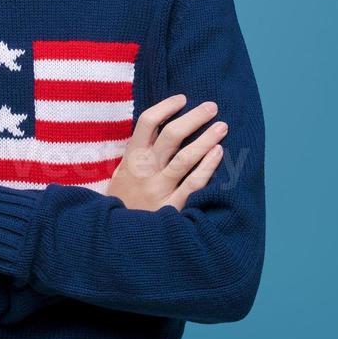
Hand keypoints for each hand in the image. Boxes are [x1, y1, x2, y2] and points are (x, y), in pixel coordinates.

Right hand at [107, 94, 226, 211]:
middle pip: (171, 135)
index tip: (182, 99)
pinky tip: (218, 153)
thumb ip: (136, 154)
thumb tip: (158, 128)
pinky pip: (192, 184)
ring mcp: (158, 188)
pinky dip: (207, 167)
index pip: (148, 122)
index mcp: (131, 158)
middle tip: (212, 107)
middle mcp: (145, 170)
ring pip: (185, 158)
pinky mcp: (170, 207)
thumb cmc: (122, 203)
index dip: (166, 106)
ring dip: (206, 139)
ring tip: (222, 126)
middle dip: (194, 118)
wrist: (115, 239)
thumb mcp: (121, 174)